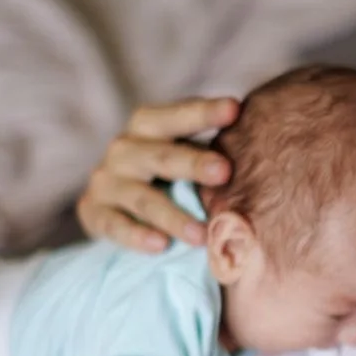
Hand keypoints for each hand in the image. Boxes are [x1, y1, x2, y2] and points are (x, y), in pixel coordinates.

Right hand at [77, 97, 238, 252]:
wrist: (109, 199)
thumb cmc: (162, 171)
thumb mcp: (179, 151)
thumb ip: (208, 150)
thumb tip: (263, 151)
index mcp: (148, 126)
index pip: (174, 116)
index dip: (203, 112)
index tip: (235, 109)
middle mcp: (124, 149)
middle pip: (161, 156)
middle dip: (193, 163)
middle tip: (225, 171)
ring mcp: (106, 182)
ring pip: (143, 198)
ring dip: (173, 216)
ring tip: (203, 234)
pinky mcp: (93, 212)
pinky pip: (115, 225)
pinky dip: (137, 236)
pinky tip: (161, 246)